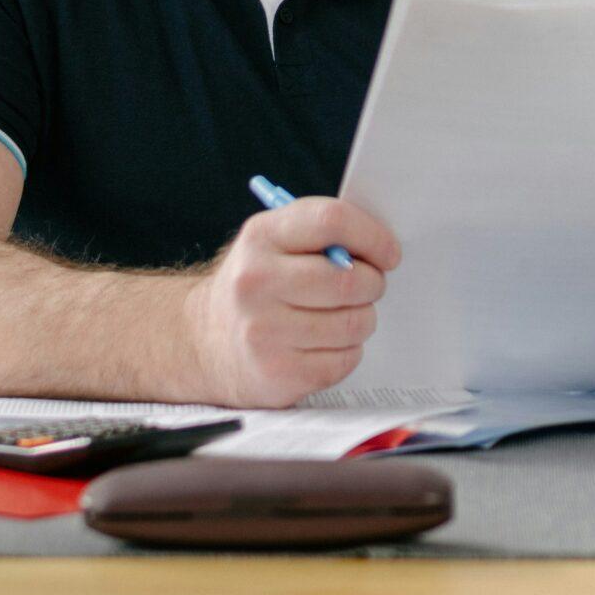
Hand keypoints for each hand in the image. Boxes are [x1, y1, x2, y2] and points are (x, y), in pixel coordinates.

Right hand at [184, 196, 398, 407]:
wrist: (206, 340)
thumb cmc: (258, 285)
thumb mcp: (274, 243)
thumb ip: (320, 235)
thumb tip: (378, 245)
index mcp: (260, 236)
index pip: (331, 221)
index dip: (372, 235)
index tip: (388, 253)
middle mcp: (256, 282)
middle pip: (348, 280)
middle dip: (372, 283)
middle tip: (368, 285)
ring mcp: (264, 331)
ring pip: (353, 323)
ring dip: (362, 319)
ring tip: (342, 316)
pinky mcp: (278, 372)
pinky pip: (345, 360)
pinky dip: (347, 351)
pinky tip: (325, 344)